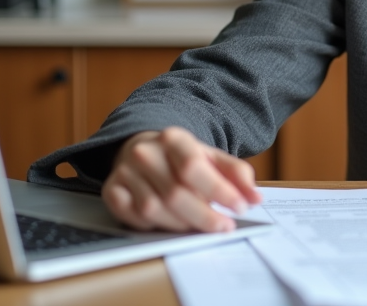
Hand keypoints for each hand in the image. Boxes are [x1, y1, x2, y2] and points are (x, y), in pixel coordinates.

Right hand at [101, 127, 261, 232]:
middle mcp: (144, 152)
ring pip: (154, 209)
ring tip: (198, 225)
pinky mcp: (111, 190)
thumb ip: (236, 174)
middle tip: (224, 227)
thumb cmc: (183, 158)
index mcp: (172, 138)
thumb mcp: (212, 157)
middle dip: (204, 216)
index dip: (219, 191)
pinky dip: (154, 225)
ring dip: (181, 224)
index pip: (194, 167)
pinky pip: (133, 217)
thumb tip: (255, 197)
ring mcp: (124, 171)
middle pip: (175, 193)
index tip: (239, 207)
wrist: (146, 150)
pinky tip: (170, 223)